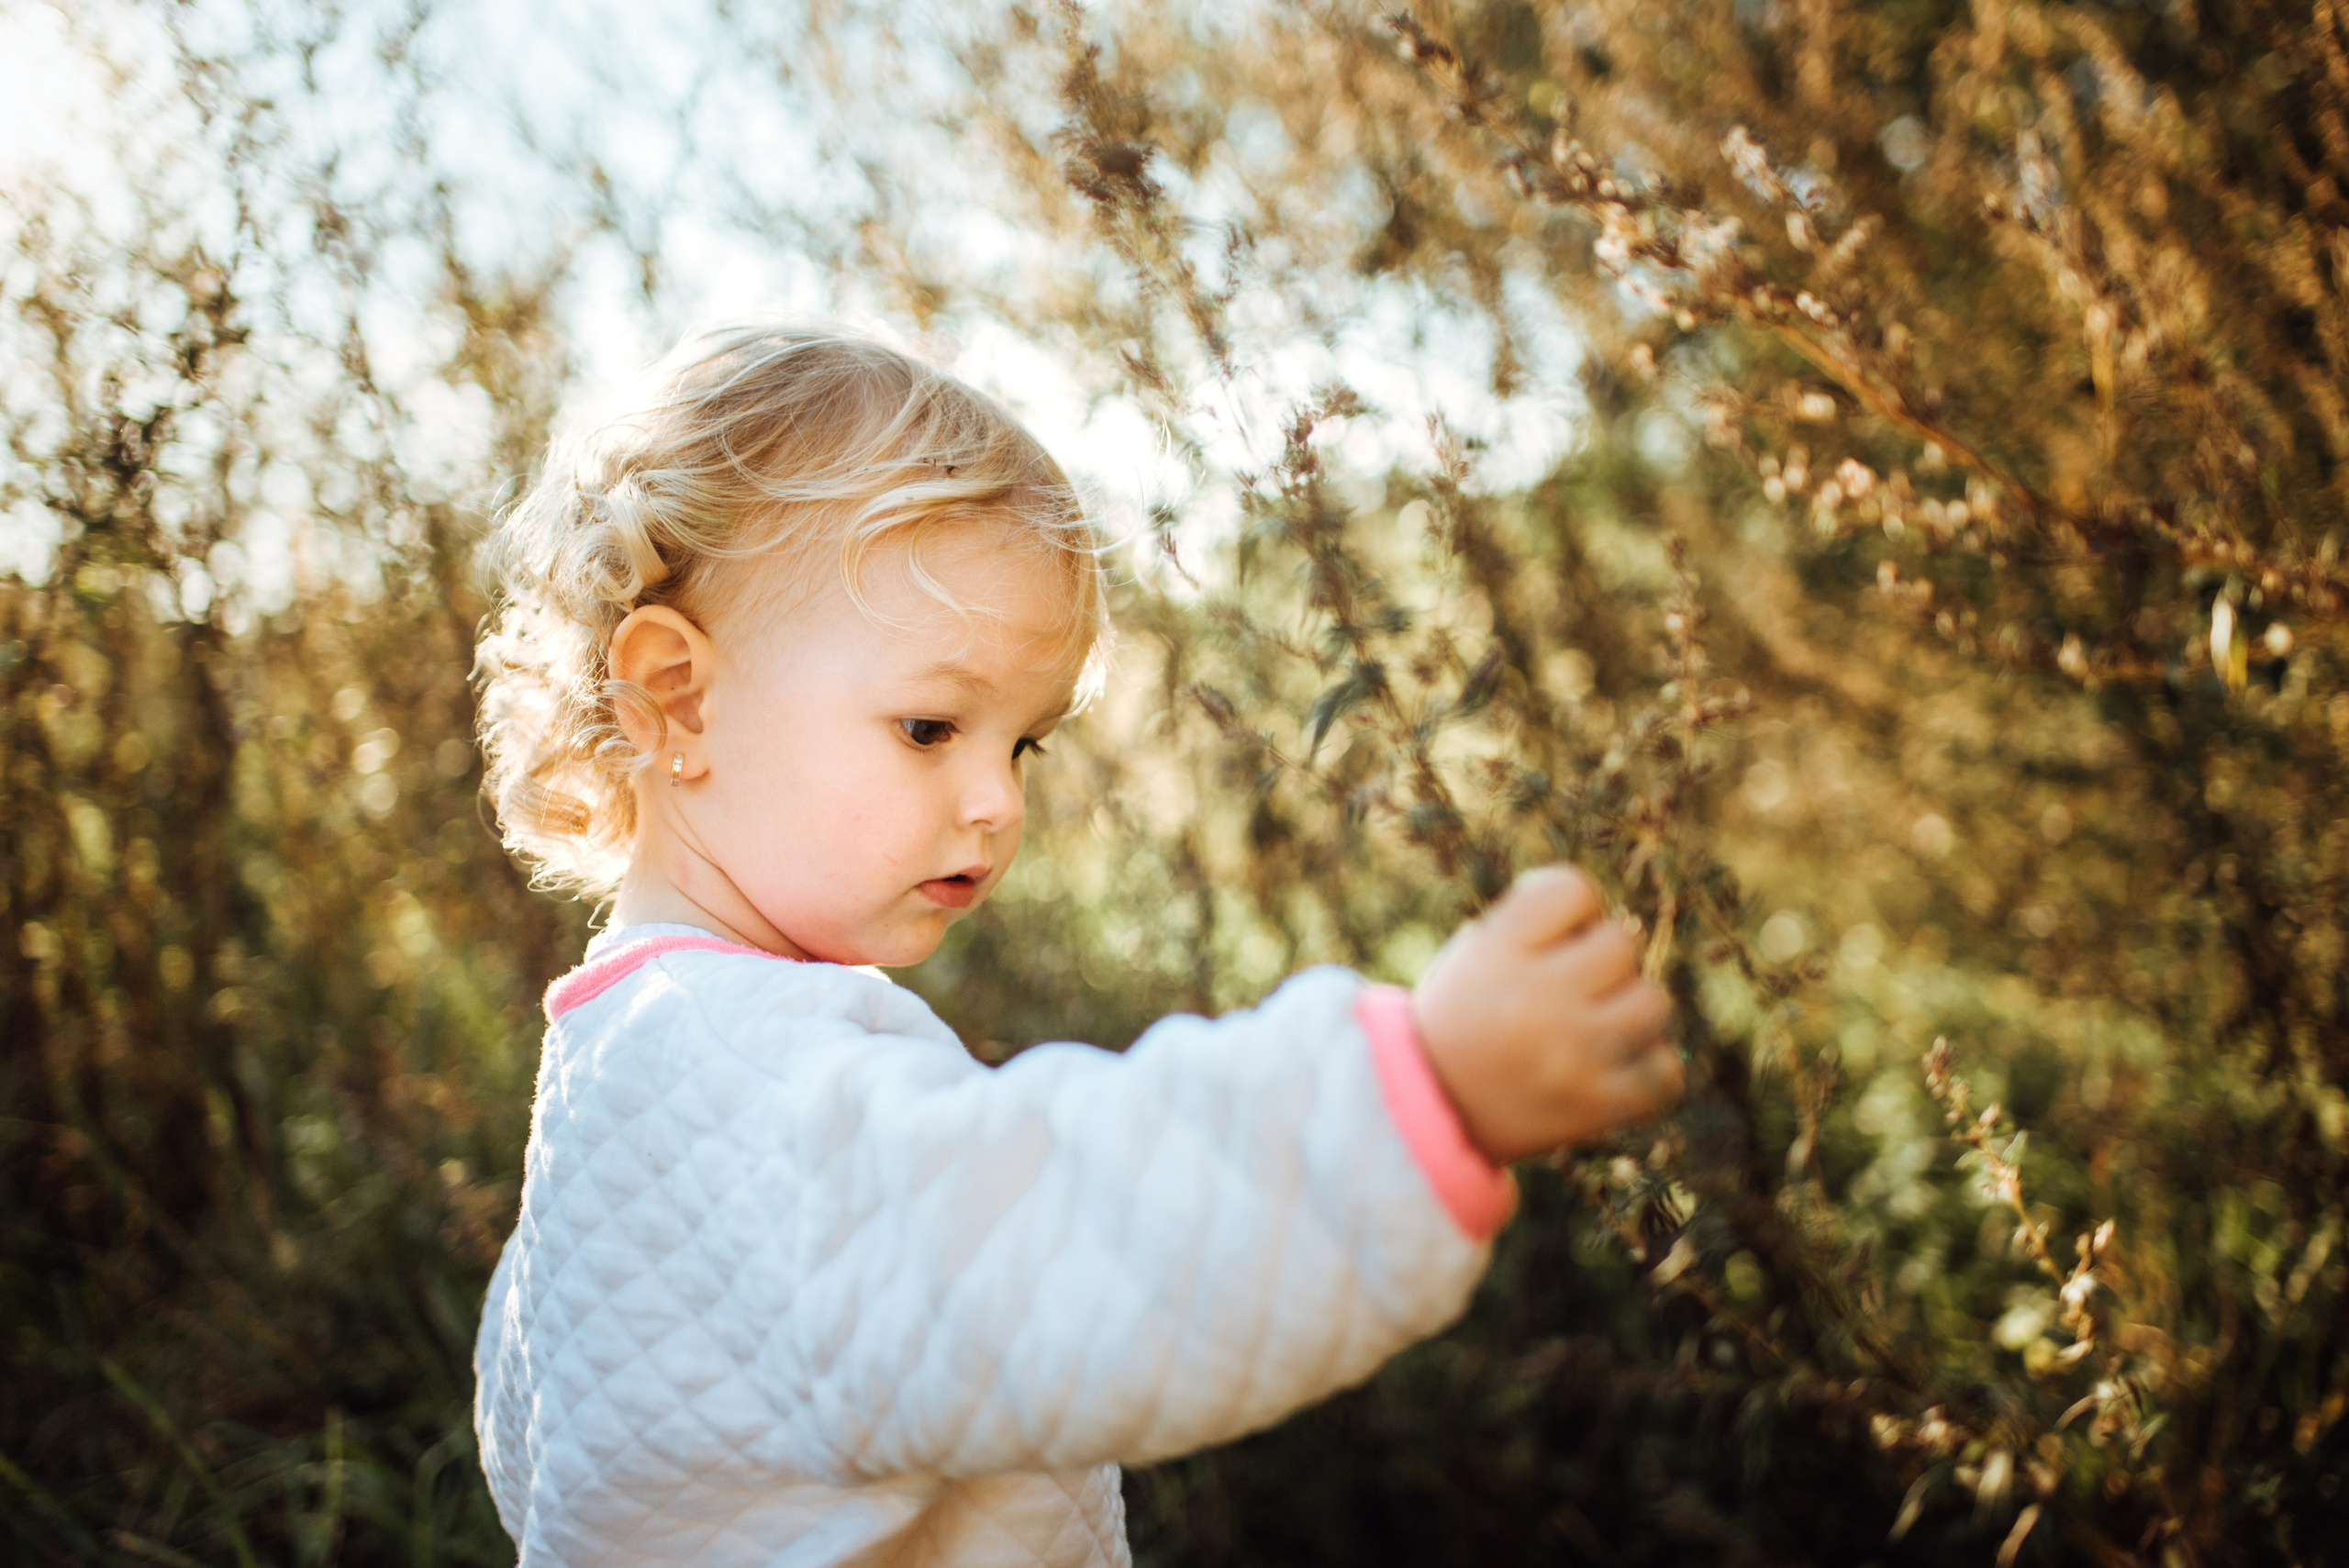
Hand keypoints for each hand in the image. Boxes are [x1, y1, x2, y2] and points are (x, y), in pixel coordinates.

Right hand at [1411, 865, 1681, 1163]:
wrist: (1434, 1108)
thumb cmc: (1465, 1017)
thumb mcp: (1475, 952)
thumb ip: (1534, 920)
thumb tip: (1614, 920)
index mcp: (1496, 953)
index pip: (1573, 889)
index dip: (1573, 910)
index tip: (1553, 937)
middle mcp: (1534, 1000)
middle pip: (1621, 943)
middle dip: (1602, 960)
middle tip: (1574, 986)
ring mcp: (1568, 1055)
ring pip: (1653, 1002)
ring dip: (1633, 1010)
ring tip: (1602, 1024)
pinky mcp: (1593, 1106)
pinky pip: (1664, 1072)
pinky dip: (1650, 1066)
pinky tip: (1618, 1065)